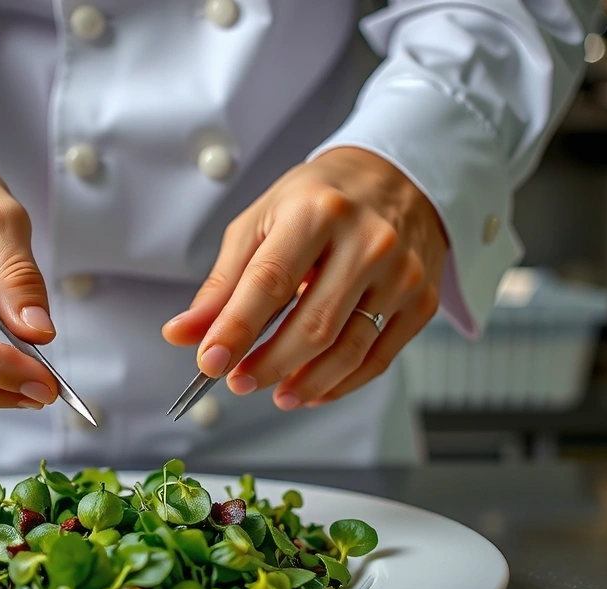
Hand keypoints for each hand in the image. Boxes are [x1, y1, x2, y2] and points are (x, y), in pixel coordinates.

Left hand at [163, 147, 446, 408]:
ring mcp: (401, 274)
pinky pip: (378, 359)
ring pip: (349, 350)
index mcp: (317, 212)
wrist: (395, 178)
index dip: (236, 329)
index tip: (210, 362)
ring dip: (305, 383)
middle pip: (313, 325)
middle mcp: (368, 241)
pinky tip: (312, 389)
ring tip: (275, 393)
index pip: (270, 282)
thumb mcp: (261, 224)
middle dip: (269, 365)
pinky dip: (341, 384)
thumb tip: (184, 334)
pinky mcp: (422, 301)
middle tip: (238, 381)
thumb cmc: (319, 201)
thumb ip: (222, 283)